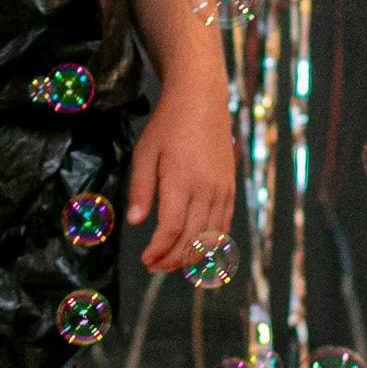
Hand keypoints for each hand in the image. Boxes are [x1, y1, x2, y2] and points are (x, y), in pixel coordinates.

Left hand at [125, 82, 235, 273]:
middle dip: (173, 259)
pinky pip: (225, 223)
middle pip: (193, 238)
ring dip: (193, 256)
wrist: (201, 101)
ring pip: (211, 236)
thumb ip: (141, 190)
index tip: (145, 259)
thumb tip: (136, 223)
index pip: (172, 228)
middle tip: (154, 267)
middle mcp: (206, 189)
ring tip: (172, 264)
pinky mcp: (230, 188)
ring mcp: (222, 189)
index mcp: (182, 180)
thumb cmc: (168, 126)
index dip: (159, 250)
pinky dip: (213, 243)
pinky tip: (198, 251)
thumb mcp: (145, 153)